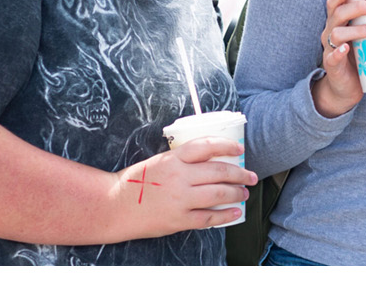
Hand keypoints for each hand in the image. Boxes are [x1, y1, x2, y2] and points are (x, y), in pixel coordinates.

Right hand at [113, 136, 257, 238]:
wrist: (114, 206)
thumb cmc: (136, 182)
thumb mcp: (159, 161)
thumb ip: (182, 160)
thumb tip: (211, 159)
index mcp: (173, 159)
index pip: (207, 146)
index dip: (227, 146)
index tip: (240, 150)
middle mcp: (179, 178)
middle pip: (219, 172)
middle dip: (240, 174)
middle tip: (251, 176)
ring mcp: (180, 200)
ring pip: (218, 194)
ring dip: (236, 193)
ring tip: (244, 193)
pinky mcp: (179, 220)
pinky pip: (209, 218)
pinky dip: (225, 215)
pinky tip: (235, 212)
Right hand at [311, 0, 365, 117]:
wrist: (345, 88)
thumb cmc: (358, 58)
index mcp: (337, 22)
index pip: (335, 2)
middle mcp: (330, 32)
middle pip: (338, 13)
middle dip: (358, 7)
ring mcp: (329, 48)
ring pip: (337, 33)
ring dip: (358, 29)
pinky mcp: (331, 65)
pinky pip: (332, 57)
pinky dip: (339, 52)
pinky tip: (347, 48)